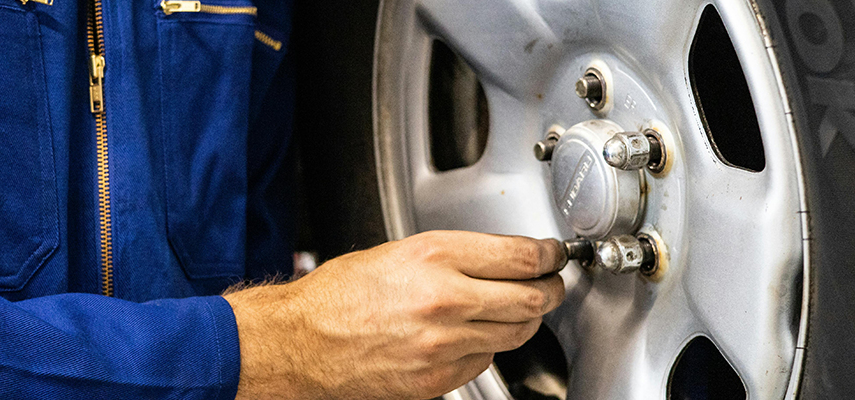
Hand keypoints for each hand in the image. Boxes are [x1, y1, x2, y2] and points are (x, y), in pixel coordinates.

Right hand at [224, 230, 566, 399]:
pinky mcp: (438, 378)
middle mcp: (444, 300)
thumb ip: (454, 255)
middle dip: (551, 289)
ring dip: (528, 319)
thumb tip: (500, 258)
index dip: (549, 255)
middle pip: (531, 297)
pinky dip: (489, 346)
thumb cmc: (337, 296)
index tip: (553, 255)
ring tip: (521, 308)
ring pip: (516, 333)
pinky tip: (475, 334)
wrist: (301, 342)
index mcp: (434, 256)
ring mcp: (443, 344)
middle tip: (552, 283)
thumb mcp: (398, 251)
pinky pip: (485, 359)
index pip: (521, 255)